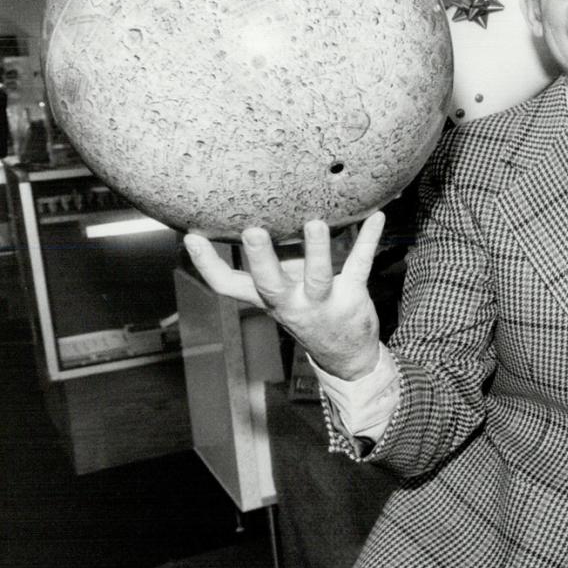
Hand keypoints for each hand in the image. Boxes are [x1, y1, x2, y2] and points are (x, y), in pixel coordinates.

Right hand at [183, 214, 383, 379]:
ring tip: (316, 224)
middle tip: (252, 231)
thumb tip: (250, 214)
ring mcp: (322, 301)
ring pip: (318, 277)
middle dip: (261, 259)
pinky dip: (368, 239)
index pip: (228, 286)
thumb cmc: (307, 310)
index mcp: (268, 298)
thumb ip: (269, 263)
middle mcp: (290, 302)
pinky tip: (377, 216)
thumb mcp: (281, 294)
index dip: (207, 265)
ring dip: (317, 251)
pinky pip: (360, 265)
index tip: (190, 237)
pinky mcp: (352, 295)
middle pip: (269, 283)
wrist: (346, 353)